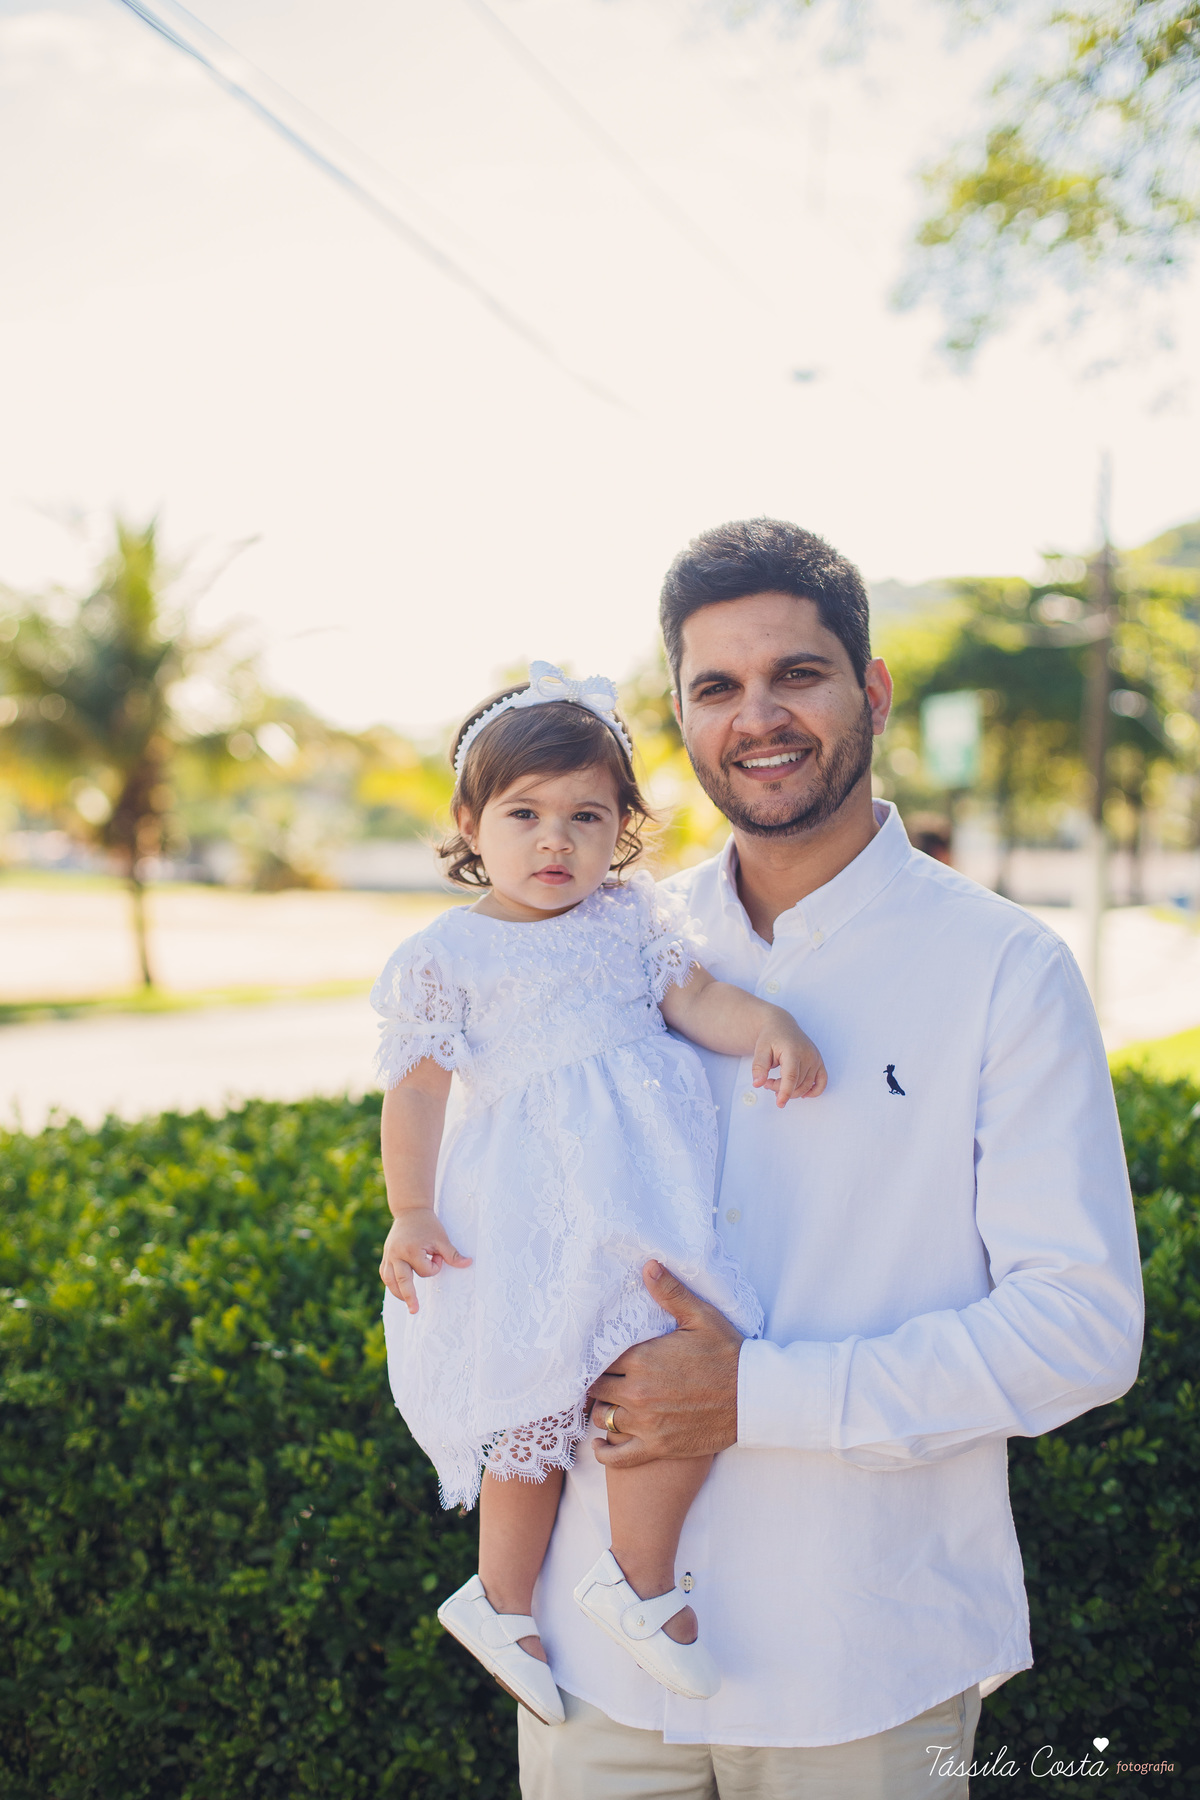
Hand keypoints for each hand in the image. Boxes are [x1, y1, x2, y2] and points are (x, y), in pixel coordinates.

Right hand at [379, 1208, 470, 1312]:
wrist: (410, 1210)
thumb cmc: (428, 1224)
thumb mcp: (442, 1238)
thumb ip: (452, 1255)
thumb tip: (469, 1263)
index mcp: (411, 1250)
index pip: (424, 1271)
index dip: (434, 1267)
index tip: (437, 1255)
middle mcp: (397, 1254)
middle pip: (402, 1281)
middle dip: (409, 1297)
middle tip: (415, 1310)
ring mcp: (389, 1255)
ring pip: (390, 1280)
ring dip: (398, 1292)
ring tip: (408, 1303)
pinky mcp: (386, 1255)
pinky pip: (385, 1273)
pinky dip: (391, 1283)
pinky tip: (398, 1290)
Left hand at [588, 1262, 742, 1468]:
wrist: (753, 1397)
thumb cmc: (728, 1354)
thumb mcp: (701, 1317)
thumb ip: (671, 1292)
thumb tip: (647, 1265)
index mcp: (643, 1358)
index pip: (599, 1357)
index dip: (595, 1355)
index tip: (594, 1354)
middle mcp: (637, 1392)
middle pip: (596, 1387)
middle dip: (596, 1381)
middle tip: (600, 1377)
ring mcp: (646, 1422)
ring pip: (602, 1418)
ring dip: (601, 1410)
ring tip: (606, 1402)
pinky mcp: (656, 1447)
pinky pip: (616, 1456)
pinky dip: (603, 1451)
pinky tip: (600, 1443)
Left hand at [752, 1009, 826, 1104]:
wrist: (781, 1026)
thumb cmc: (770, 1038)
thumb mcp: (760, 1050)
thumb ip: (759, 1067)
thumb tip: (757, 1084)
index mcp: (793, 1051)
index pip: (791, 1077)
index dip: (785, 1092)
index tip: (779, 1103)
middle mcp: (808, 1055)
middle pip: (797, 1084)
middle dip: (780, 1089)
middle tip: (767, 1082)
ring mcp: (816, 1059)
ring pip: (806, 1086)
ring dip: (791, 1090)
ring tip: (776, 1082)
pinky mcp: (819, 1063)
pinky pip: (822, 1082)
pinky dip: (813, 1091)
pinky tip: (801, 1093)